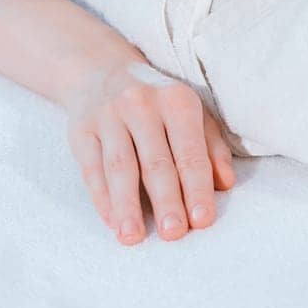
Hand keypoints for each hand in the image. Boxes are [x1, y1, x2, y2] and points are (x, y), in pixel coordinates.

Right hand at [61, 60, 236, 245]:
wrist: (103, 70)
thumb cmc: (159, 102)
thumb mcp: (192, 114)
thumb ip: (213, 148)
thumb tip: (226, 183)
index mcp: (177, 101)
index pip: (190, 152)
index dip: (196, 188)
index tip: (202, 220)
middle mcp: (142, 105)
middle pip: (156, 162)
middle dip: (166, 201)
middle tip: (173, 234)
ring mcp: (109, 116)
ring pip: (120, 168)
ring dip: (126, 205)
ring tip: (133, 236)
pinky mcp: (81, 130)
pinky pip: (92, 168)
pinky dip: (102, 197)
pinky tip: (112, 221)